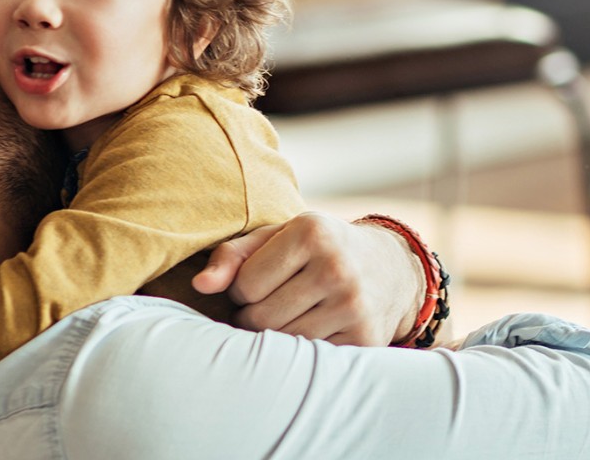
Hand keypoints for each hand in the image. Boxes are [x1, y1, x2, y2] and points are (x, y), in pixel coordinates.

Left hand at [192, 212, 423, 345]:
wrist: (390, 268)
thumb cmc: (317, 250)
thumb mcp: (277, 238)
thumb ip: (232, 256)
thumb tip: (200, 285)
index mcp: (310, 232)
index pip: (244, 285)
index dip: (242, 289)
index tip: (259, 282)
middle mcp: (336, 267)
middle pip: (260, 318)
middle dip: (254, 316)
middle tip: (270, 303)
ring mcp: (353, 304)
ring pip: (282, 341)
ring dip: (274, 336)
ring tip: (289, 314)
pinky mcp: (364, 337)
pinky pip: (309, 358)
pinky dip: (301, 350)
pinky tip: (313, 327)